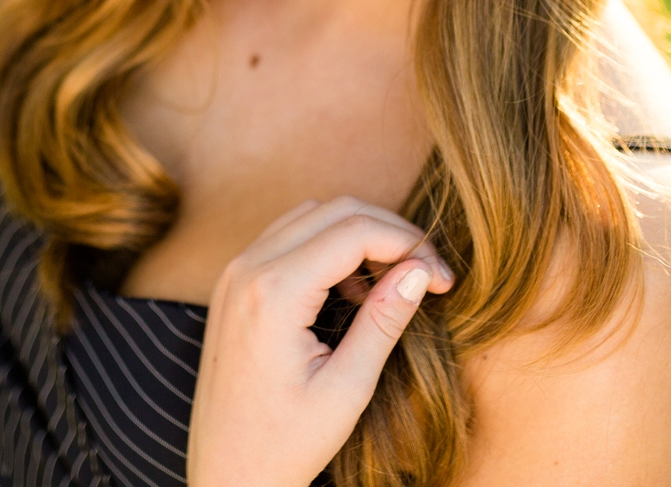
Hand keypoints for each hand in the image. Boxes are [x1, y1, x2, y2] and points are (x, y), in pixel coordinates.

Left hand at [188, 197, 456, 486]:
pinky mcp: (234, 284)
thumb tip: (419, 271)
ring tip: (393, 284)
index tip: (443, 281)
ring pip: (310, 216)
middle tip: (428, 275)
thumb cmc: (283, 443)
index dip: (410, 246)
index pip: (356, 230)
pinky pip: (287, 238)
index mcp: (273, 292)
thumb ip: (383, 322)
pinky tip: (352, 292)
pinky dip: (327, 248)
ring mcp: (235, 273)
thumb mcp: (346, 389)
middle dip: (390, 232)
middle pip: (334, 210)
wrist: (227, 473)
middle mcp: (247, 269)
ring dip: (358, 236)